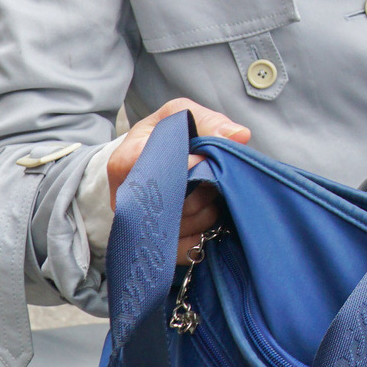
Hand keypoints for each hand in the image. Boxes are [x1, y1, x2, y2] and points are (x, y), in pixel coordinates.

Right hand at [107, 98, 251, 263]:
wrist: (144, 159)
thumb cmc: (164, 136)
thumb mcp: (180, 115)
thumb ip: (209, 122)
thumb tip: (239, 136)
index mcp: (126, 162)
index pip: (161, 172)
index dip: (192, 167)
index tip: (206, 161)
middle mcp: (127, 198)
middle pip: (175, 205)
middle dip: (203, 190)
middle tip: (210, 178)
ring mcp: (137, 226)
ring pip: (183, 228)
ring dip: (206, 211)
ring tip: (208, 193)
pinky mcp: (151, 245)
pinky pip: (182, 251)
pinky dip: (202, 235)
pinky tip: (207, 217)